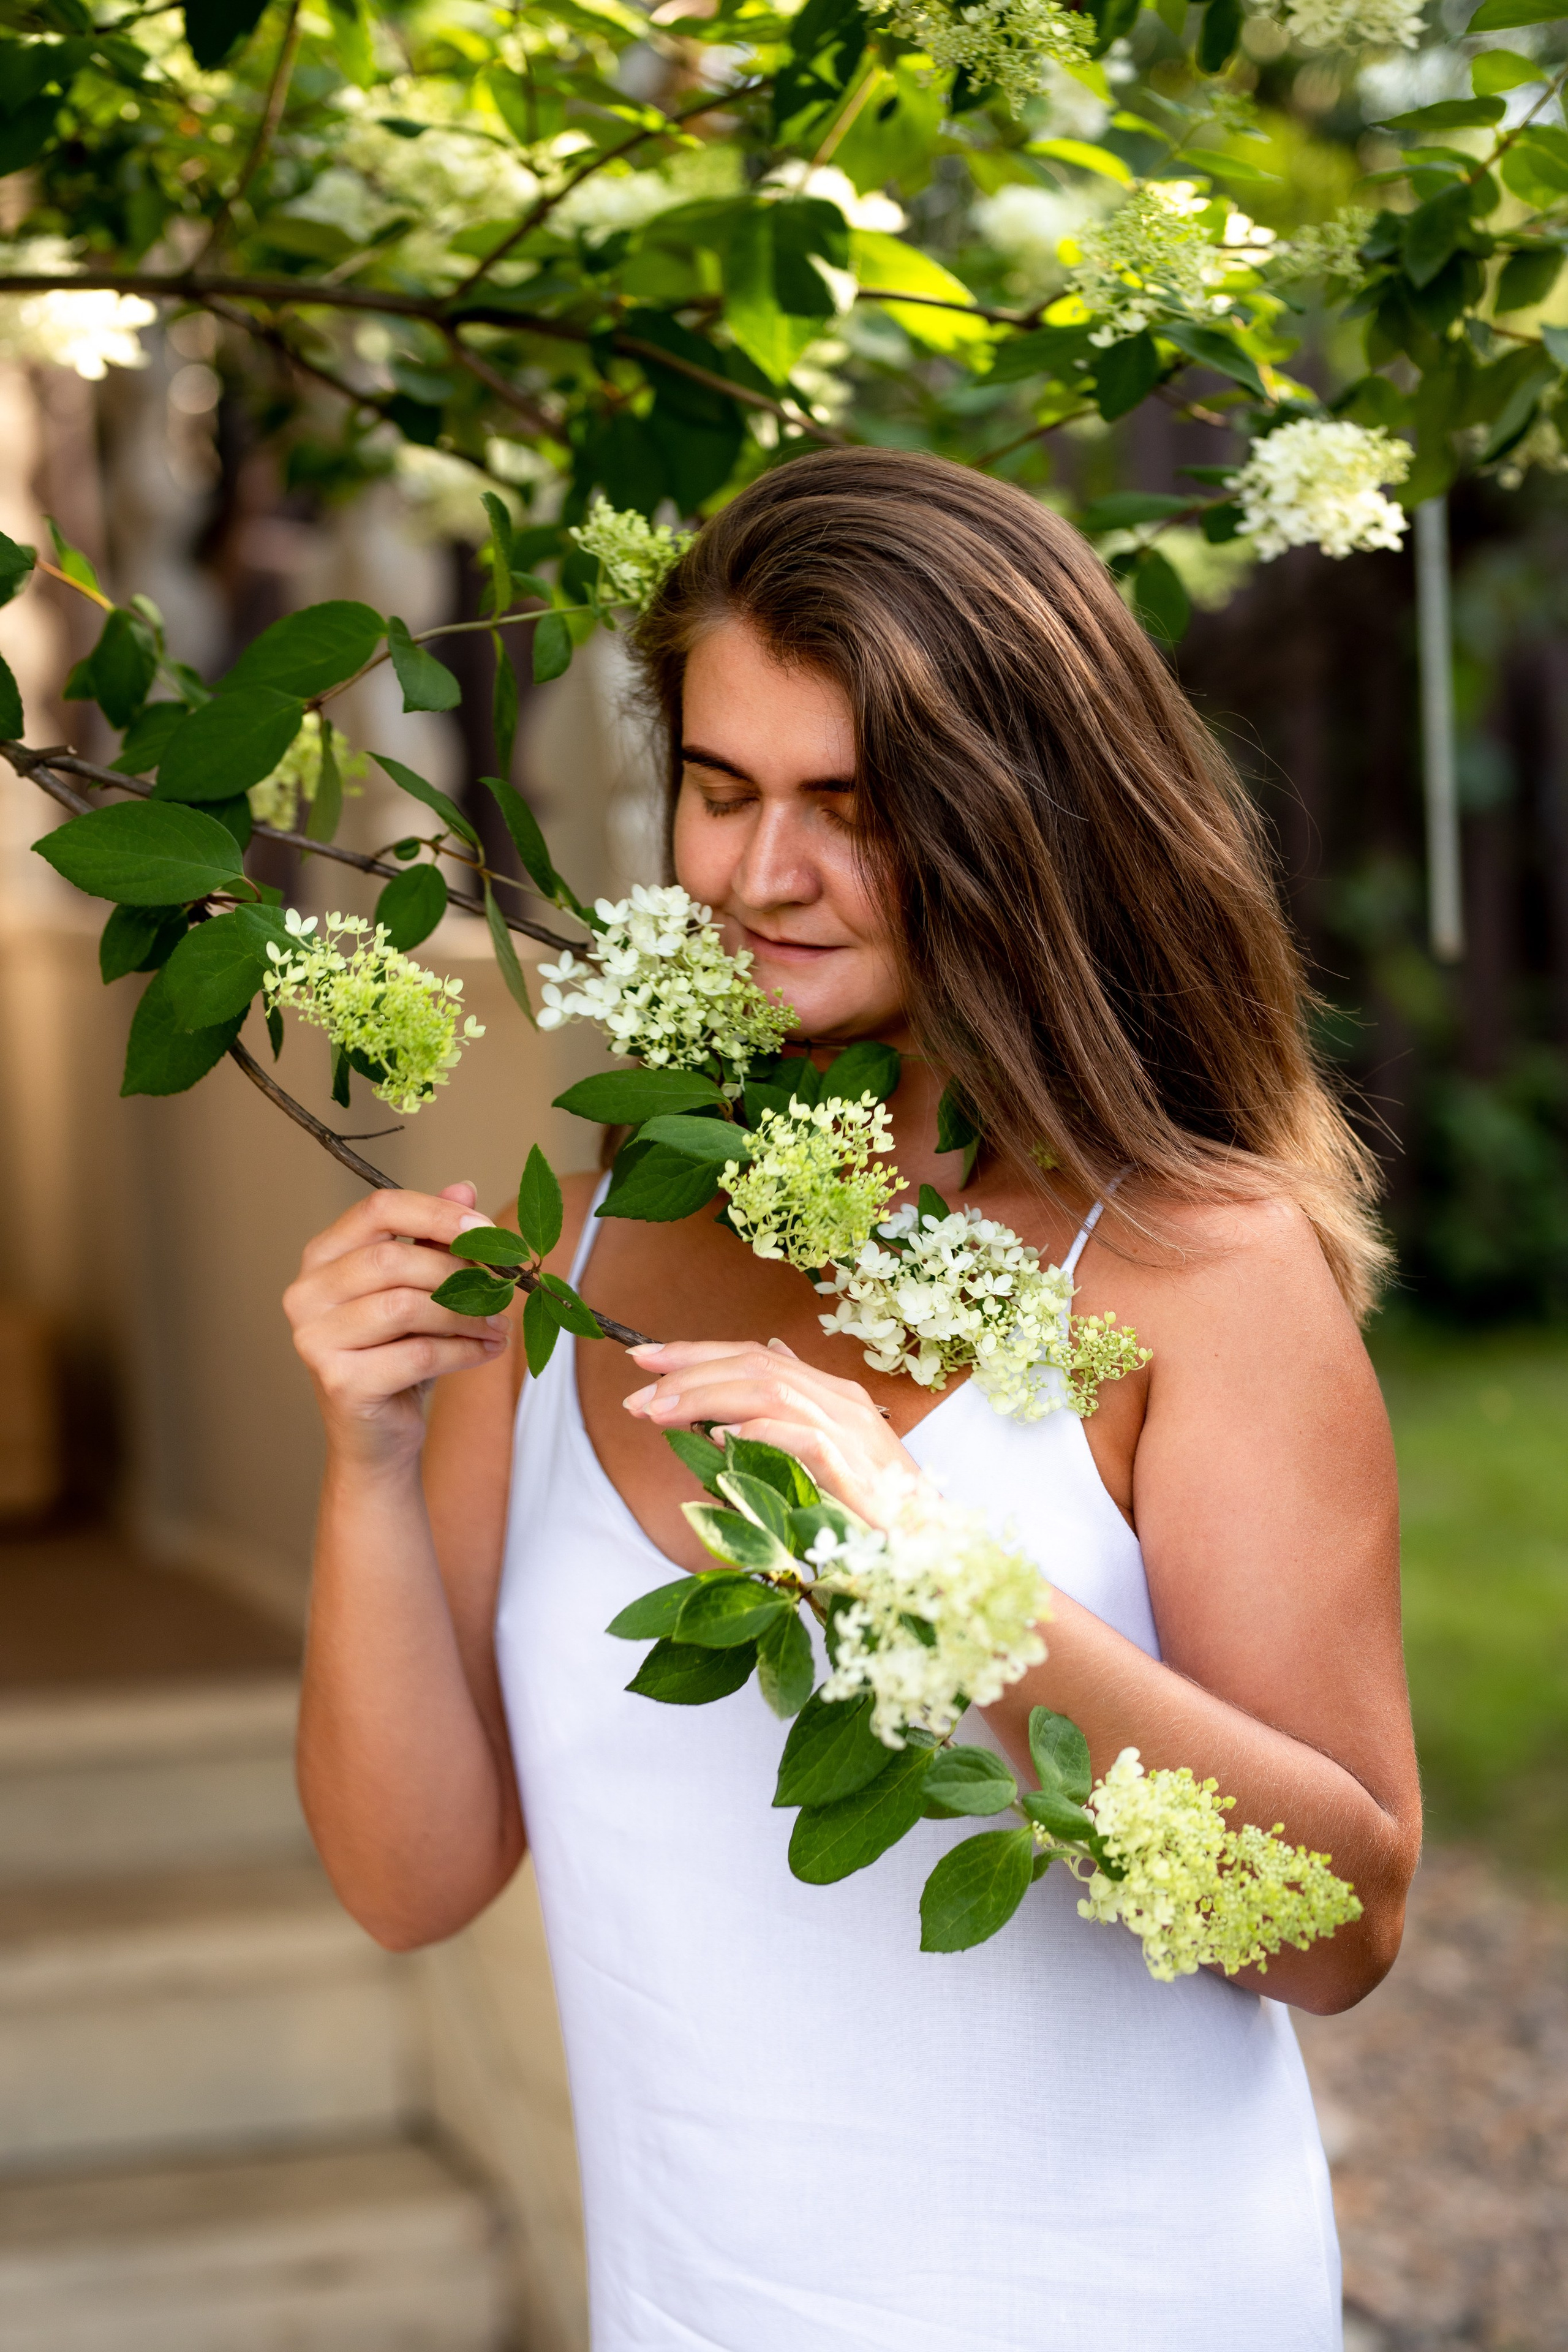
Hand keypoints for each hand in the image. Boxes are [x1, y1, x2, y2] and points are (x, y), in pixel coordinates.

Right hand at [284, 1182, 510, 1470]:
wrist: (377, 1438)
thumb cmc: (398, 1355)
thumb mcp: (419, 1290)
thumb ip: (435, 1240)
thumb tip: (464, 1187)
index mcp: (322, 1257)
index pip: (378, 1208)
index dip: (437, 1212)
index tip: (487, 1230)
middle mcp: (305, 1293)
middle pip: (394, 1258)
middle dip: (460, 1272)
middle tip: (504, 1289)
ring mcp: (314, 1340)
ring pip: (406, 1306)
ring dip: (467, 1314)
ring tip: (498, 1325)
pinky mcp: (339, 1382)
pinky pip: (417, 1354)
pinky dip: (463, 1351)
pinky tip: (486, 1351)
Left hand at [621, 1338, 926, 1526]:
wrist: (934, 1545)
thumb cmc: (878, 1507)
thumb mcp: (835, 1451)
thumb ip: (801, 1407)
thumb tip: (771, 1356)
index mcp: (833, 1395)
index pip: (755, 1356)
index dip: (696, 1352)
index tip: (643, 1359)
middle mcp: (841, 1402)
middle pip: (754, 1365)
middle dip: (687, 1373)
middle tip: (636, 1395)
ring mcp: (850, 1432)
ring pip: (769, 1390)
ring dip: (706, 1397)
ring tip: (660, 1413)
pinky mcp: (854, 1469)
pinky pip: (799, 1438)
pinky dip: (756, 1433)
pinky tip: (718, 1440)